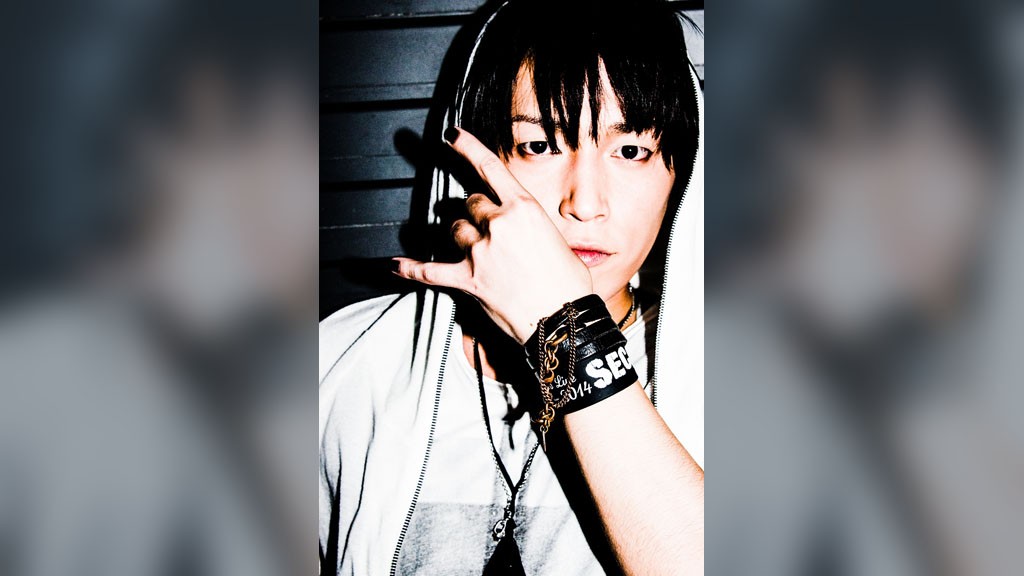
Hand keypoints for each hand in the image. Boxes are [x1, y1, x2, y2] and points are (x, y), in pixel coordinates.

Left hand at [393, 127, 592, 343]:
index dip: (468, 148)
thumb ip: (526, 226)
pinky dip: (411, 268)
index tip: (452, 136)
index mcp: (523, 208)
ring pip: (454, 229)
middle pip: (470, 203)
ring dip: (461, 236)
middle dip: (476, 213)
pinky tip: (396, 264)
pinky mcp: (468, 279)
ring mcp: (480, 251)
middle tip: (491, 231)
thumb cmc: (567, 283)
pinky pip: (430, 270)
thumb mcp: (554, 238)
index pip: (489, 167)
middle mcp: (498, 223)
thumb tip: (514, 231)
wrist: (564, 319)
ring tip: (478, 251)